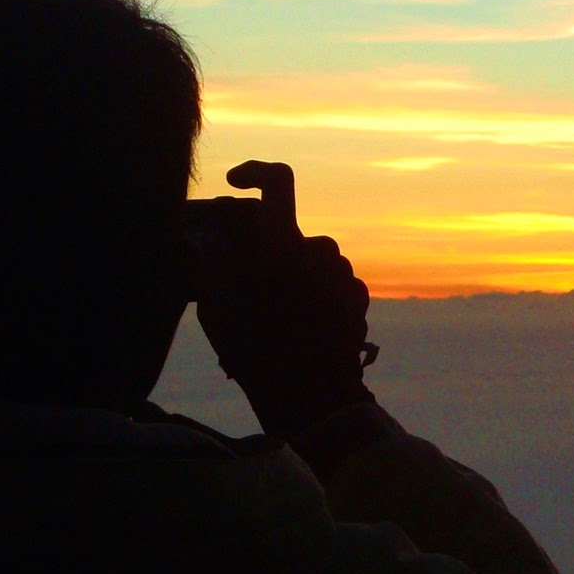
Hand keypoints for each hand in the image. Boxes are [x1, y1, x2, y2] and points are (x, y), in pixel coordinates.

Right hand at [195, 161, 375, 437]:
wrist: (315, 402)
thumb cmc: (259, 357)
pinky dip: (315, 292)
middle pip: (291, 231)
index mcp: (283, 249)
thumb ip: (214, 262)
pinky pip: (333, 280)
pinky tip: (301, 324)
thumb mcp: (217, 311)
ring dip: (295, 273)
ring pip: (314, 257)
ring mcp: (344, 276)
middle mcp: (321, 255)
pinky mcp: (359, 299)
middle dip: (269, 248)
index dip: (255, 171)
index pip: (279, 181)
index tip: (235, 184)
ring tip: (276, 314)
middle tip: (250, 283)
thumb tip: (217, 235)